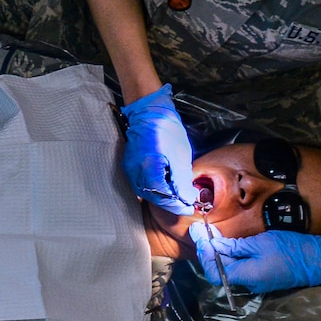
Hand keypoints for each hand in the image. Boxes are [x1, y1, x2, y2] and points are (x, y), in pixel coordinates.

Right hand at [120, 85, 196, 214]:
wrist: (148, 112)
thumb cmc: (166, 129)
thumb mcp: (180, 156)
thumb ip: (182, 180)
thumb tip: (188, 199)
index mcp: (148, 169)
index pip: (164, 197)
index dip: (178, 206)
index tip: (191, 208)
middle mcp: (135, 173)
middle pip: (154, 198)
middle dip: (171, 204)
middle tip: (187, 205)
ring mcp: (130, 170)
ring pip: (148, 193)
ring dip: (163, 198)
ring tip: (179, 197)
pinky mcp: (130, 167)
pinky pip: (143, 185)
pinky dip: (155, 189)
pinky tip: (167, 187)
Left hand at [189, 222, 320, 293]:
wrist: (320, 260)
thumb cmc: (291, 250)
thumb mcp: (261, 243)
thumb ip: (236, 246)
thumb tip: (216, 246)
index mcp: (246, 277)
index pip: (215, 272)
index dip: (205, 256)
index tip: (200, 237)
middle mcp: (250, 284)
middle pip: (222, 271)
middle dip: (211, 253)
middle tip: (203, 232)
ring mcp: (259, 282)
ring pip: (233, 269)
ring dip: (223, 254)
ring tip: (215, 235)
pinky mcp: (266, 277)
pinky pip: (244, 268)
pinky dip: (235, 256)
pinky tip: (233, 243)